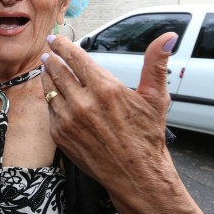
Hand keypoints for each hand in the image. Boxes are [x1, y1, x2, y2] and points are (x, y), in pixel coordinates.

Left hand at [40, 32, 175, 185]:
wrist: (136, 176)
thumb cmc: (147, 137)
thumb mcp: (155, 98)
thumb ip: (155, 64)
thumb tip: (168, 37)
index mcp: (106, 89)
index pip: (76, 58)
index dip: (63, 46)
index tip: (56, 39)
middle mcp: (83, 102)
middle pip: (58, 71)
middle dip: (52, 58)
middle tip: (48, 51)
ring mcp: (69, 119)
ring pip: (50, 89)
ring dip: (47, 75)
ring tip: (46, 67)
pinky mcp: (60, 135)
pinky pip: (50, 110)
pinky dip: (50, 98)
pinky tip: (52, 93)